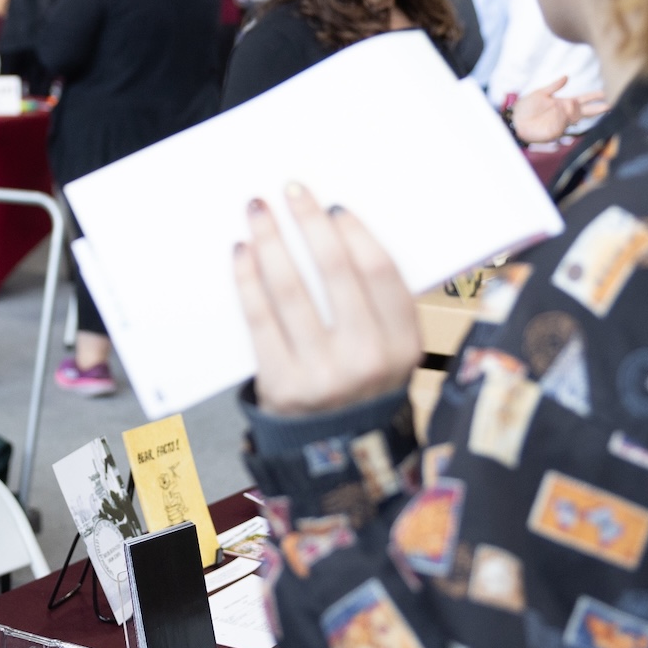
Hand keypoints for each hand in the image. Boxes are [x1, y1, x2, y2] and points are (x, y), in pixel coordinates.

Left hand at [234, 183, 421, 416]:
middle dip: (310, 222)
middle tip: (292, 190)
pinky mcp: (282, 384)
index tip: (334, 207)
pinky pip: (259, 318)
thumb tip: (339, 232)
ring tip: (259, 211)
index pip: (382, 273)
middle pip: (335, 271)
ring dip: (271, 240)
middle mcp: (368, 359)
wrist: (334, 456)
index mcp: (404, 346)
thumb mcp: (391, 353)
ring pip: (291, 288)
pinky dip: (248, 278)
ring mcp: (323, 374)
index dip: (356, 233)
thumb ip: (377, 306)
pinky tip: (242, 252)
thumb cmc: (360, 387)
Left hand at [511, 76, 607, 144]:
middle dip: (596, 109)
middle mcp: (565, 114)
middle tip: (610, 105)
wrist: (515, 120)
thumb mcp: (540, 93)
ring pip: (575, 117)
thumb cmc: (526, 107)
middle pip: (585, 111)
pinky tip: (558, 109)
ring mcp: (561, 123)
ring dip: (575, 110)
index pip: (582, 100)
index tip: (604, 93)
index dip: (593, 97)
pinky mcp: (555, 132)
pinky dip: (562, 116)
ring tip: (571, 103)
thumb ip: (554, 86)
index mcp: (563, 103)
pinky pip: (563, 123)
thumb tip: (567, 77)